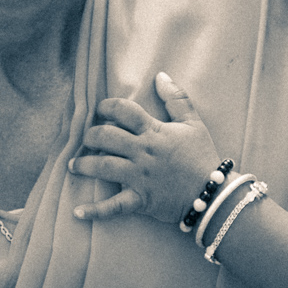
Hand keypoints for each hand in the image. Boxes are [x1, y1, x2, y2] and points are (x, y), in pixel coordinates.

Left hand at [71, 73, 221, 223]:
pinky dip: (95, 211)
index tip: (100, 109)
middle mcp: (143, 152)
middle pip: (106, 137)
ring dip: (84, 165)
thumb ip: (176, 98)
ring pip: (104, 167)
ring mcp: (140, 177)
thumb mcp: (193, 122)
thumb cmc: (202, 156)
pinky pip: (114, 206)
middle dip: (91, 135)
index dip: (107, 106)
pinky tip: (78, 212)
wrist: (213, 193)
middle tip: (87, 139)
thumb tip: (160, 75)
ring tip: (74, 165)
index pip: (124, 111)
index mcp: (154, 131)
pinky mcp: (141, 200)